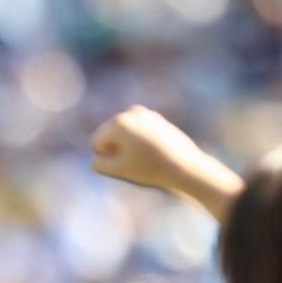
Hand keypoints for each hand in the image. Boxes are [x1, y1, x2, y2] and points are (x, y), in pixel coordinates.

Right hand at [91, 106, 207, 191]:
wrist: (185, 166)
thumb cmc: (149, 169)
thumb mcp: (117, 170)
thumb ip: (98, 163)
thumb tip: (98, 154)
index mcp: (118, 123)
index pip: (96, 142)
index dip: (108, 157)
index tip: (127, 163)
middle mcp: (130, 112)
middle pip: (109, 134)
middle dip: (116, 147)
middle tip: (137, 160)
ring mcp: (145, 113)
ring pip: (123, 133)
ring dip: (128, 144)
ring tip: (145, 155)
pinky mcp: (156, 118)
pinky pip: (137, 131)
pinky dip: (140, 141)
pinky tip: (153, 150)